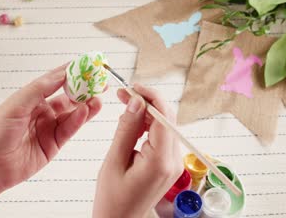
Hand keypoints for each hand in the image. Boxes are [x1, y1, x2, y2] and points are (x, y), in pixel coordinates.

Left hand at [0, 64, 102, 189]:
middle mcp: (41, 111)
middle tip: (99, 81)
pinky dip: (79, 120)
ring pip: (72, 113)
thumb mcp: (16, 105)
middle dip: (84, 89)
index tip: (87, 64)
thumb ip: (40, 89)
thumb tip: (62, 74)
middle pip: (67, 96)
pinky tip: (85, 111)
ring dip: (85, 105)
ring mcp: (48, 127)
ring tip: (98, 97)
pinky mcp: (54, 144)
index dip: (71, 71)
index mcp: (30, 98)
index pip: (54, 80)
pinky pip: (69, 129)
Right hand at [93, 84, 182, 217]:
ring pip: (165, 126)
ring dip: (146, 113)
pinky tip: (132, 124)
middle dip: (147, 102)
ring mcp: (173, 164)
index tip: (132, 87)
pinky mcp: (168, 165)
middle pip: (167, 119)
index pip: (164, 117)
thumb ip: (127, 129)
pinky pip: (161, 137)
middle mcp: (173, 161)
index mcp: (160, 161)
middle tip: (123, 94)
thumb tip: (136, 102)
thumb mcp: (114, 161)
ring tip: (124, 106)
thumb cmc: (112, 199)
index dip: (150, 97)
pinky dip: (148, 126)